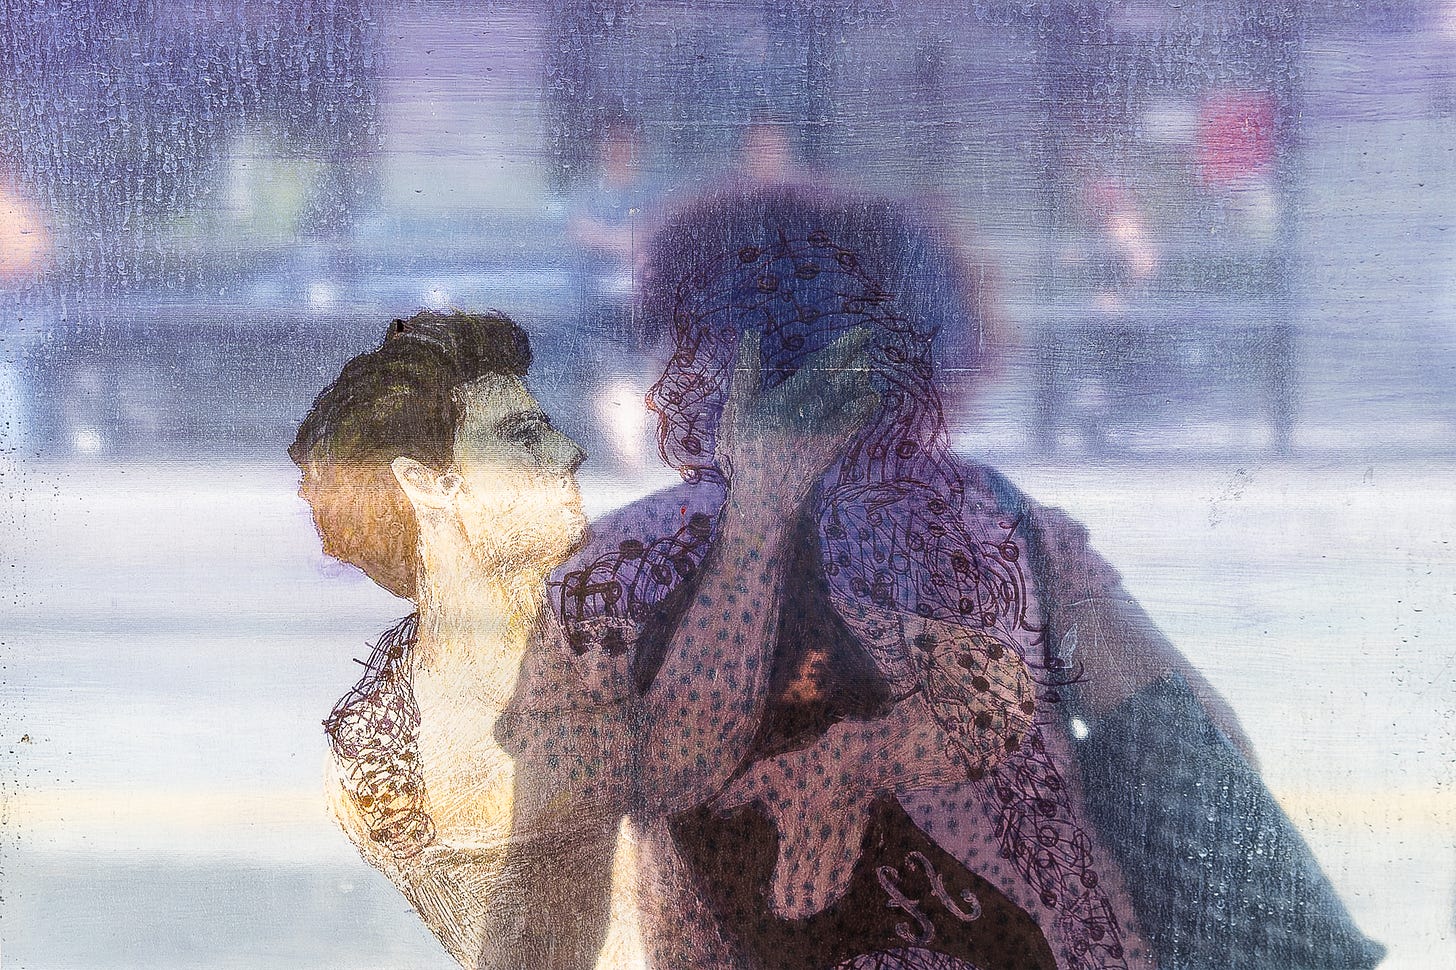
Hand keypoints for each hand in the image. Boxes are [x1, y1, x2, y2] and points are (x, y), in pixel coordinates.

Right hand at [716, 327, 879, 504]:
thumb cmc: (746, 449)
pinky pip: (853, 423)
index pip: (818, 368)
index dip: (843, 348)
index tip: (861, 334)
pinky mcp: (830, 451)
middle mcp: (801, 418)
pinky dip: (864, 408)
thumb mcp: (738, 410)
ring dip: (861, 382)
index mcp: (778, 403)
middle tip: (866, 344)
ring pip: (849, 401)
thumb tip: (752, 333)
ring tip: (867, 368)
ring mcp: (818, 436)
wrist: (761, 498)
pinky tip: (870, 397)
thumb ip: (747, 371)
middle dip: (856, 362)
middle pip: (838, 382)